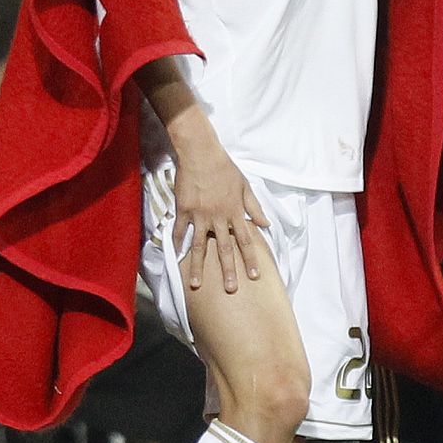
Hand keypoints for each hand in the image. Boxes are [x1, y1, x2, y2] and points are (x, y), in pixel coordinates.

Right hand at [170, 118, 268, 293]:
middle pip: (225, 248)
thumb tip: (266, 224)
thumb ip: (254, 207)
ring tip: (196, 284)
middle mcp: (218, 217)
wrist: (201, 154)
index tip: (255, 275)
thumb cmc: (225, 169)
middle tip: (231, 289)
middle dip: (229, 270)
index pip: (246, 240)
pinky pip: (179, 231)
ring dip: (199, 267)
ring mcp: (200, 215)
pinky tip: (176, 258)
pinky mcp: (184, 210)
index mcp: (235, 212)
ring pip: (200, 246)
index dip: (251, 258)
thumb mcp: (245, 186)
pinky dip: (177, 244)